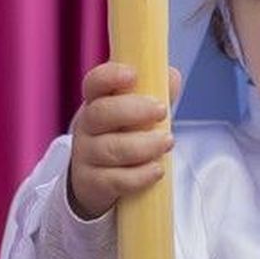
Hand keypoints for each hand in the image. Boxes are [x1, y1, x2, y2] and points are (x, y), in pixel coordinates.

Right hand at [67, 61, 179, 219]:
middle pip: (100, 113)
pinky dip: (139, 175)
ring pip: (110, 149)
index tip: (133, 75)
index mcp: (97, 102)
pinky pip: (114, 180)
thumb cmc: (124, 138)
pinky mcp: (93, 183)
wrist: (101, 180)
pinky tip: (157, 170)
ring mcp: (86, 155)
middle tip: (161, 110)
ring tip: (167, 142)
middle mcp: (86, 127)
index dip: (110, 76)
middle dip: (133, 110)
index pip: (95, 83)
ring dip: (143, 145)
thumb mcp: (140, 114)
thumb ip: (157, 94)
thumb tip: (172, 77)